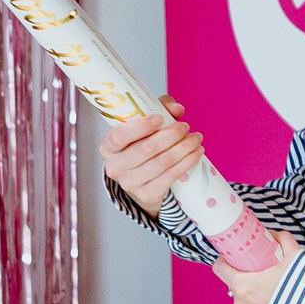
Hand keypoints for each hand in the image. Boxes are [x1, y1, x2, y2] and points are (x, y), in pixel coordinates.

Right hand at [100, 98, 203, 215]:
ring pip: (162, 162)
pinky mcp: (146, 194)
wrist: (141, 181)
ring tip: (195, 139)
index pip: (118, 136)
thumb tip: (177, 109)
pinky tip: (196, 153)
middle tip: (185, 127)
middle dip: (171, 135)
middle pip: (146, 149)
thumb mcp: (144, 125)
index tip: (160, 118)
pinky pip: (170, 176)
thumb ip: (159, 109)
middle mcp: (114, 167)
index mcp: (108, 147)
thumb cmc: (141, 145)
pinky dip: (187, 162)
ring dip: (184, 148)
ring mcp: (129, 183)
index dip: (140, 127)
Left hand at [214, 230, 300, 303]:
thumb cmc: (304, 291)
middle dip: (243, 274)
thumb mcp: (295, 258)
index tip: (236, 254)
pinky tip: (273, 301)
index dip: (226, 258)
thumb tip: (275, 235)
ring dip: (251, 292)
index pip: (219, 268)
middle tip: (259, 268)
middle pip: (232, 282)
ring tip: (270, 287)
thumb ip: (283, 240)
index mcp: (243, 286)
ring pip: (242, 299)